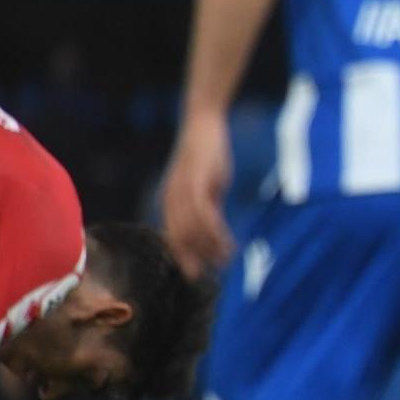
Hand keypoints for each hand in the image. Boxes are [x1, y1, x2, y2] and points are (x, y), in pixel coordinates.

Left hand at [161, 110, 234, 275]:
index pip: (173, 235)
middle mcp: (171, 199)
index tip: (196, 274)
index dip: (184, 256)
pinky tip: (228, 242)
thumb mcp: (207, 184)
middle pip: (180, 237)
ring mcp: (182, 192)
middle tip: (213, 271)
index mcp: (171, 200)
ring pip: (193, 230)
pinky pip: (205, 216)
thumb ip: (207, 204)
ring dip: (210, 248)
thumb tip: (212, 226)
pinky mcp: (196, 185)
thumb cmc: (207, 154)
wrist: (203, 126)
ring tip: (227, 259)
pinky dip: (216, 233)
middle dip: (195, 257)